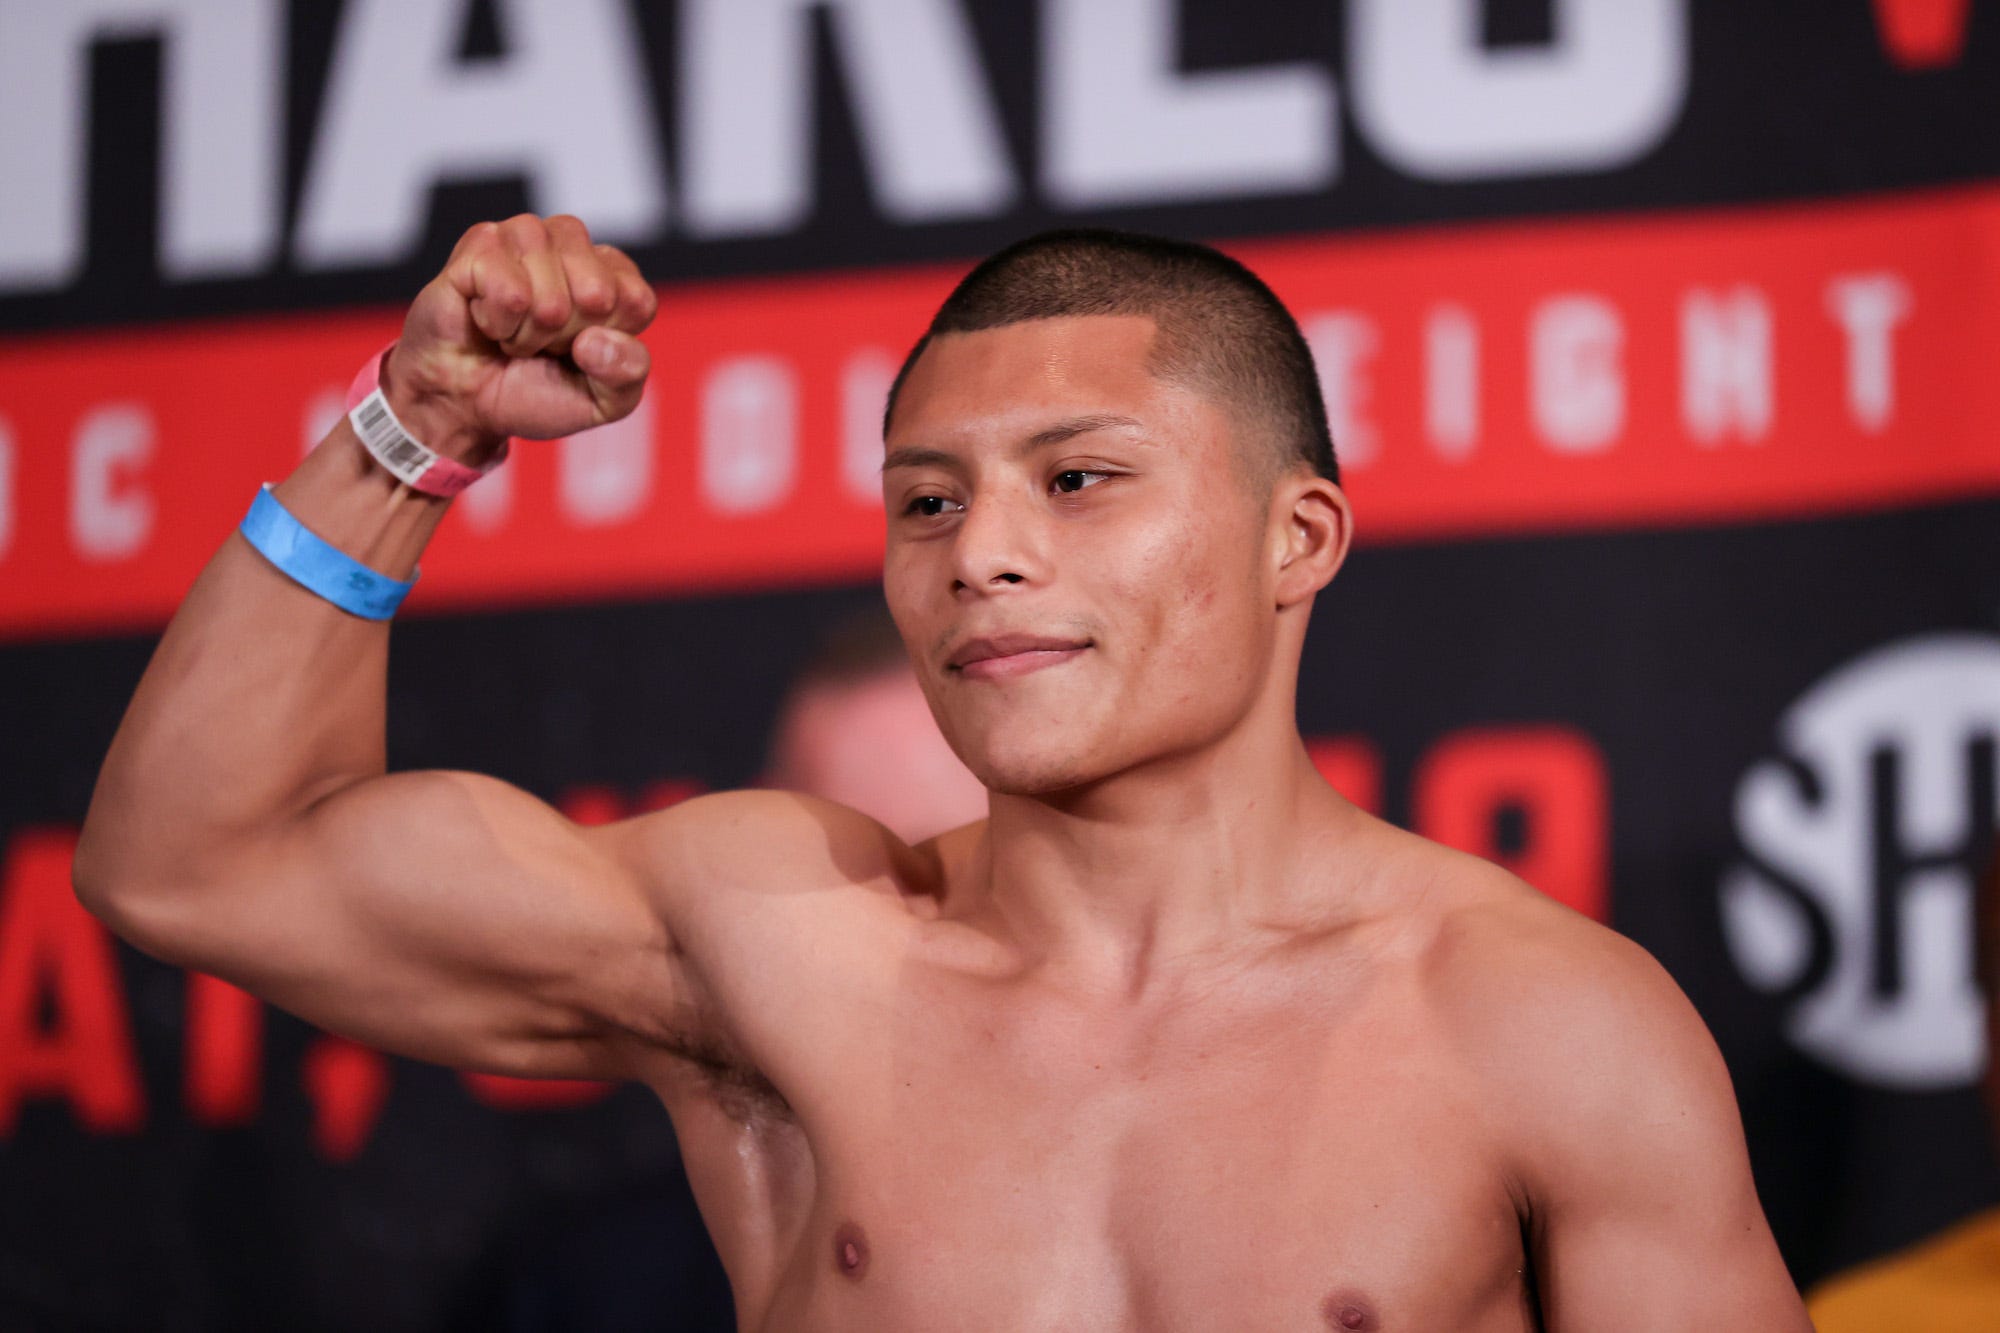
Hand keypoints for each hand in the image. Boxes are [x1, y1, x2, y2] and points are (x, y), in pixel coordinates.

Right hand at [383, 214, 658, 461]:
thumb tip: (596, 340)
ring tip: (512, 332)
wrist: (466, 405)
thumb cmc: (536, 393)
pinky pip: (510, 293)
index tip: (578, 351)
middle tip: (540, 343)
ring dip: (529, 334)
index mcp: (613, 273)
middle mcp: (572, 243)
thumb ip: (628, 373)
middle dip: (565, 338)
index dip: (605, 343)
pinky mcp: (481, 242)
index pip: (636, 301)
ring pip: (551, 297)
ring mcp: (526, 235)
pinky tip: (485, 319)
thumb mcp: (604, 401)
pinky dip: (498, 324)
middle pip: (597, 296)